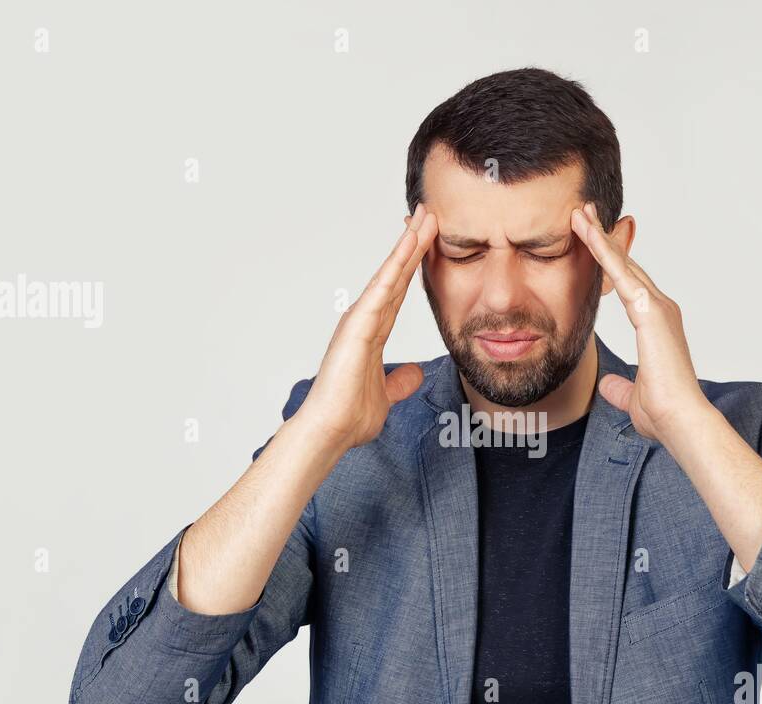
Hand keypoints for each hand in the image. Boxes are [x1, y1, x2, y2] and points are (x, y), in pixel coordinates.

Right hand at [296, 203, 438, 451]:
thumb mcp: (387, 396)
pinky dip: (395, 267)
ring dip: (408, 247)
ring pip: (390, 276)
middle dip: (414, 245)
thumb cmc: (350, 416)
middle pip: (397, 276)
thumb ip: (400, 381)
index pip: (401, 293)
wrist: (331, 431)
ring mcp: (360, 321)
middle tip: (431, 214)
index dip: (415, 267)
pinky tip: (409, 246)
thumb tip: (415, 372)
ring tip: (426, 219)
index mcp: (373, 334)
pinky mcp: (357, 327)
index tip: (430, 242)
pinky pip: (382, 291)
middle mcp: (365, 322)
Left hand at [569, 201, 710, 444]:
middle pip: (626, 266)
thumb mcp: (633, 397)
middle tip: (584, 213)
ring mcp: (659, 307)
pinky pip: (621, 274)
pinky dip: (603, 252)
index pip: (630, 286)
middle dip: (604, 239)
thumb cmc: (664, 413)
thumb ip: (620, 387)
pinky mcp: (651, 309)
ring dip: (599, 237)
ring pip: (622, 263)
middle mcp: (661, 309)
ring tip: (579, 213)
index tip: (593, 243)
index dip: (611, 263)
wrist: (680, 421)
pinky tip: (588, 233)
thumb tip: (609, 385)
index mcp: (658, 325)